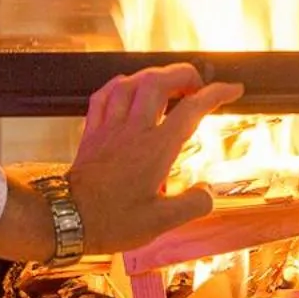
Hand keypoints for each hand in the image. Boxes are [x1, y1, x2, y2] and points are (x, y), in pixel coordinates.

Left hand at [69, 64, 243, 254]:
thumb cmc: (111, 222)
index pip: (192, 109)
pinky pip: (103, 95)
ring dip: (153, 75)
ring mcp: (110, 128)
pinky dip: (119, 84)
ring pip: (131, 83)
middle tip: (197, 84)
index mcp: (156, 150)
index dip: (216, 94)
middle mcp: (134, 131)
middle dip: (183, 74)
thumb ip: (191, 205)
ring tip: (167, 82)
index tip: (232, 89)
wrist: (65, 219)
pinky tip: (127, 87)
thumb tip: (207, 192)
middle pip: (159, 82)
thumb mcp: (160, 223)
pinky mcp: (92, 132)